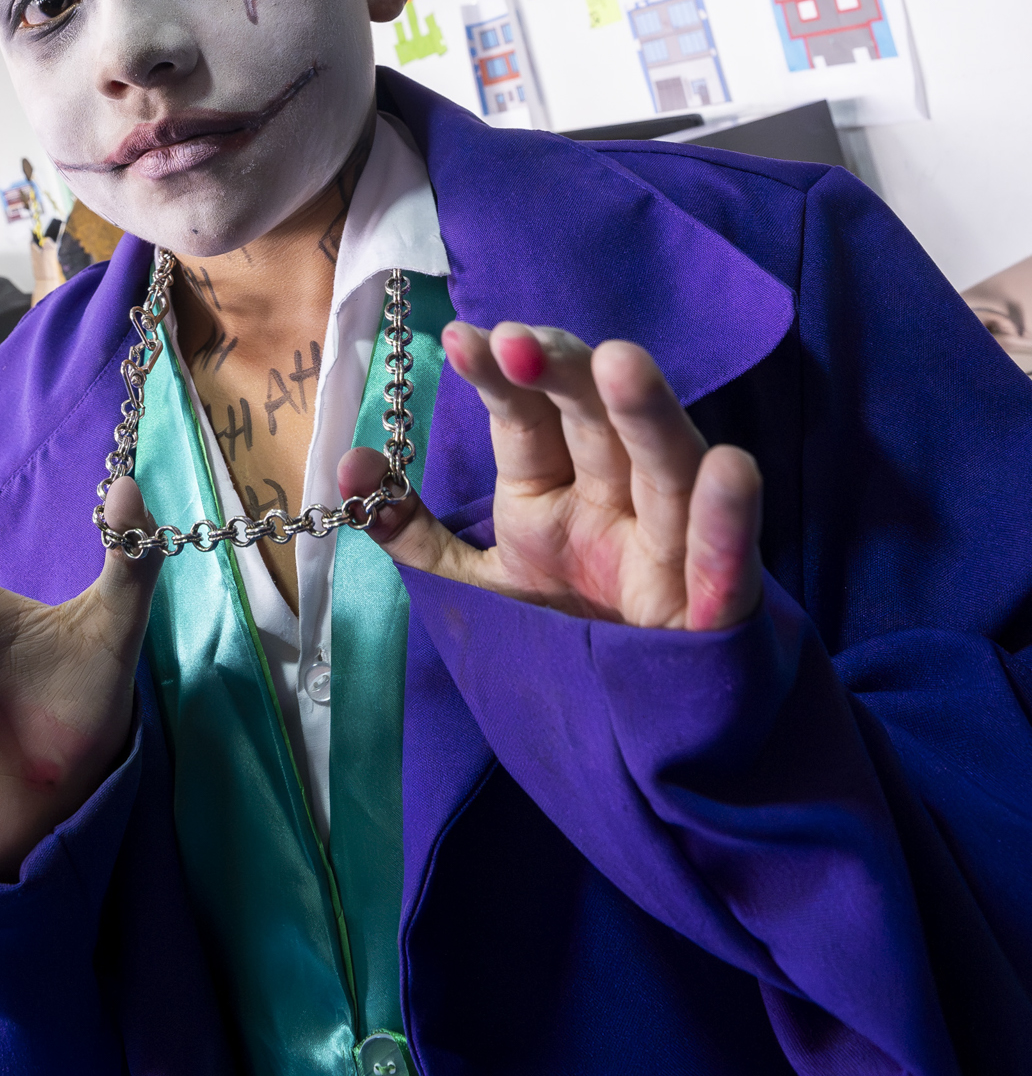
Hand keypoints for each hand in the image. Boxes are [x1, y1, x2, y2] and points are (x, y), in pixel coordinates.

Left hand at [340, 323, 762, 632]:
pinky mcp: (716, 610)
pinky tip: (729, 469)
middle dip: (561, 374)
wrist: (642, 735)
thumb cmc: (569, 639)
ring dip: (648, 413)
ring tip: (620, 361)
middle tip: (518, 340)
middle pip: (596, 422)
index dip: (499, 377)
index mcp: (553, 493)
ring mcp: (670, 551)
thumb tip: (347, 469)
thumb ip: (417, 534)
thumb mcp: (483, 587)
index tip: (461, 340)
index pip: (526, 420)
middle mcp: (615, 503)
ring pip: (667, 467)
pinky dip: (728, 519)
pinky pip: (725, 562)